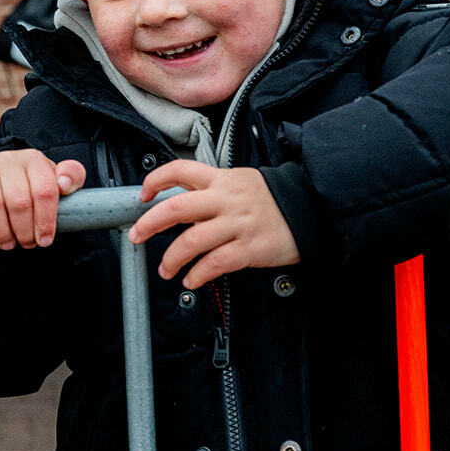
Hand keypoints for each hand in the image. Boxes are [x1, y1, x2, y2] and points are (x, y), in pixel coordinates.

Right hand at [0, 149, 85, 249]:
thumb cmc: (29, 186)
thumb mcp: (53, 181)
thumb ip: (71, 177)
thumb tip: (64, 183)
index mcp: (34, 160)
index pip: (44, 190)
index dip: (45, 220)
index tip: (44, 240)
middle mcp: (7, 158)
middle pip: (19, 200)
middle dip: (24, 230)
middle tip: (25, 244)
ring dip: (0, 230)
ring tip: (6, 242)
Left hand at [131, 161, 298, 288]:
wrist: (313, 210)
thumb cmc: (274, 200)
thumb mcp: (241, 183)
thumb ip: (212, 192)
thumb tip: (181, 208)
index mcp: (222, 180)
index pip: (181, 170)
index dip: (156, 181)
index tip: (143, 195)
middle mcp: (226, 200)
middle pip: (177, 207)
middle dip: (149, 223)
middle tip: (137, 235)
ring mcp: (238, 224)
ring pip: (192, 240)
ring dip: (172, 258)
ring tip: (165, 269)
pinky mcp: (250, 247)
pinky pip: (215, 263)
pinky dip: (198, 274)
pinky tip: (191, 279)